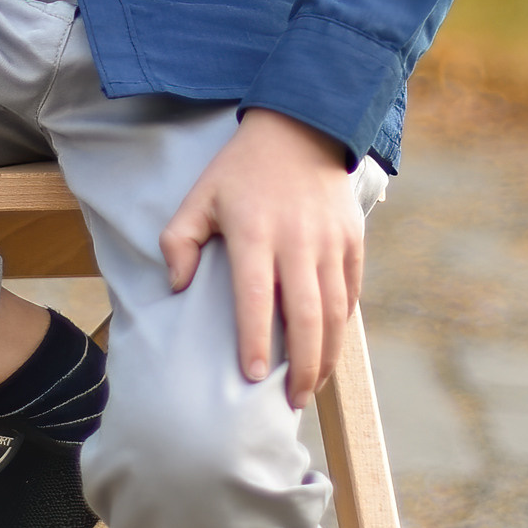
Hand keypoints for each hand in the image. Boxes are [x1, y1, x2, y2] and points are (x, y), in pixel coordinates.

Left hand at [161, 108, 361, 408]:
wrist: (302, 127)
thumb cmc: (242, 169)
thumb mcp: (200, 196)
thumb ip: (179, 241)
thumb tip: (176, 287)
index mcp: (254, 233)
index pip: (255, 297)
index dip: (254, 339)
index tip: (251, 377)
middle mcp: (297, 241)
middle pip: (305, 315)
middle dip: (300, 365)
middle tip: (292, 401)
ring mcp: (330, 241)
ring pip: (334, 311)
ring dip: (326, 355)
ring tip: (312, 386)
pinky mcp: (352, 239)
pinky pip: (351, 291)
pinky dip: (343, 326)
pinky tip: (330, 349)